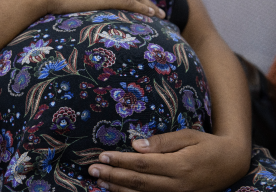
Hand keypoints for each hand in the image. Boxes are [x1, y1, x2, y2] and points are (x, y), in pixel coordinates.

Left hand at [88, 129, 250, 191]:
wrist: (231, 164)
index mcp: (179, 165)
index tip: (102, 156)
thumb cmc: (207, 145)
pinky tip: (118, 191)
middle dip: (113, 175)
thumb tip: (136, 146)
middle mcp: (176, 184)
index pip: (142, 164)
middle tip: (92, 170)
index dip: (120, 161)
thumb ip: (162, 142)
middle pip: (138, 181)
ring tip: (99, 181)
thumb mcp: (188, 136)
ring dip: (118, 188)